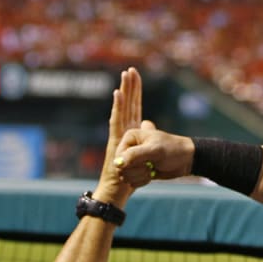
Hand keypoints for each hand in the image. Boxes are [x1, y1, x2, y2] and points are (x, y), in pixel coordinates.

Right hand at [96, 67, 143, 201]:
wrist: (118, 192)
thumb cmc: (132, 175)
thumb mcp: (146, 150)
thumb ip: (145, 134)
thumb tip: (148, 121)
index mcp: (132, 131)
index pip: (135, 106)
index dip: (135, 91)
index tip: (136, 75)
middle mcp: (124, 130)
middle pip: (127, 104)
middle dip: (129, 86)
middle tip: (130, 69)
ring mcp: (118, 135)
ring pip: (122, 108)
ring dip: (124, 91)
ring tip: (125, 76)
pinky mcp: (115, 141)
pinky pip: (116, 120)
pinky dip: (118, 107)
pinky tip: (118, 94)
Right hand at [113, 121, 195, 186]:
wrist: (186, 159)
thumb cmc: (173, 150)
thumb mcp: (154, 151)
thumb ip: (134, 155)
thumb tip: (117, 163)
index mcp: (130, 137)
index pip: (118, 157)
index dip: (130, 164)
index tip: (145, 162)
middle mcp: (129, 147)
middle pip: (120, 168)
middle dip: (136, 171)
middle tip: (149, 166)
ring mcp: (133, 159)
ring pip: (125, 176)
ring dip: (139, 176)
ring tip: (151, 169)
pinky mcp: (138, 170)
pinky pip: (131, 181)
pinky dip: (141, 181)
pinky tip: (151, 175)